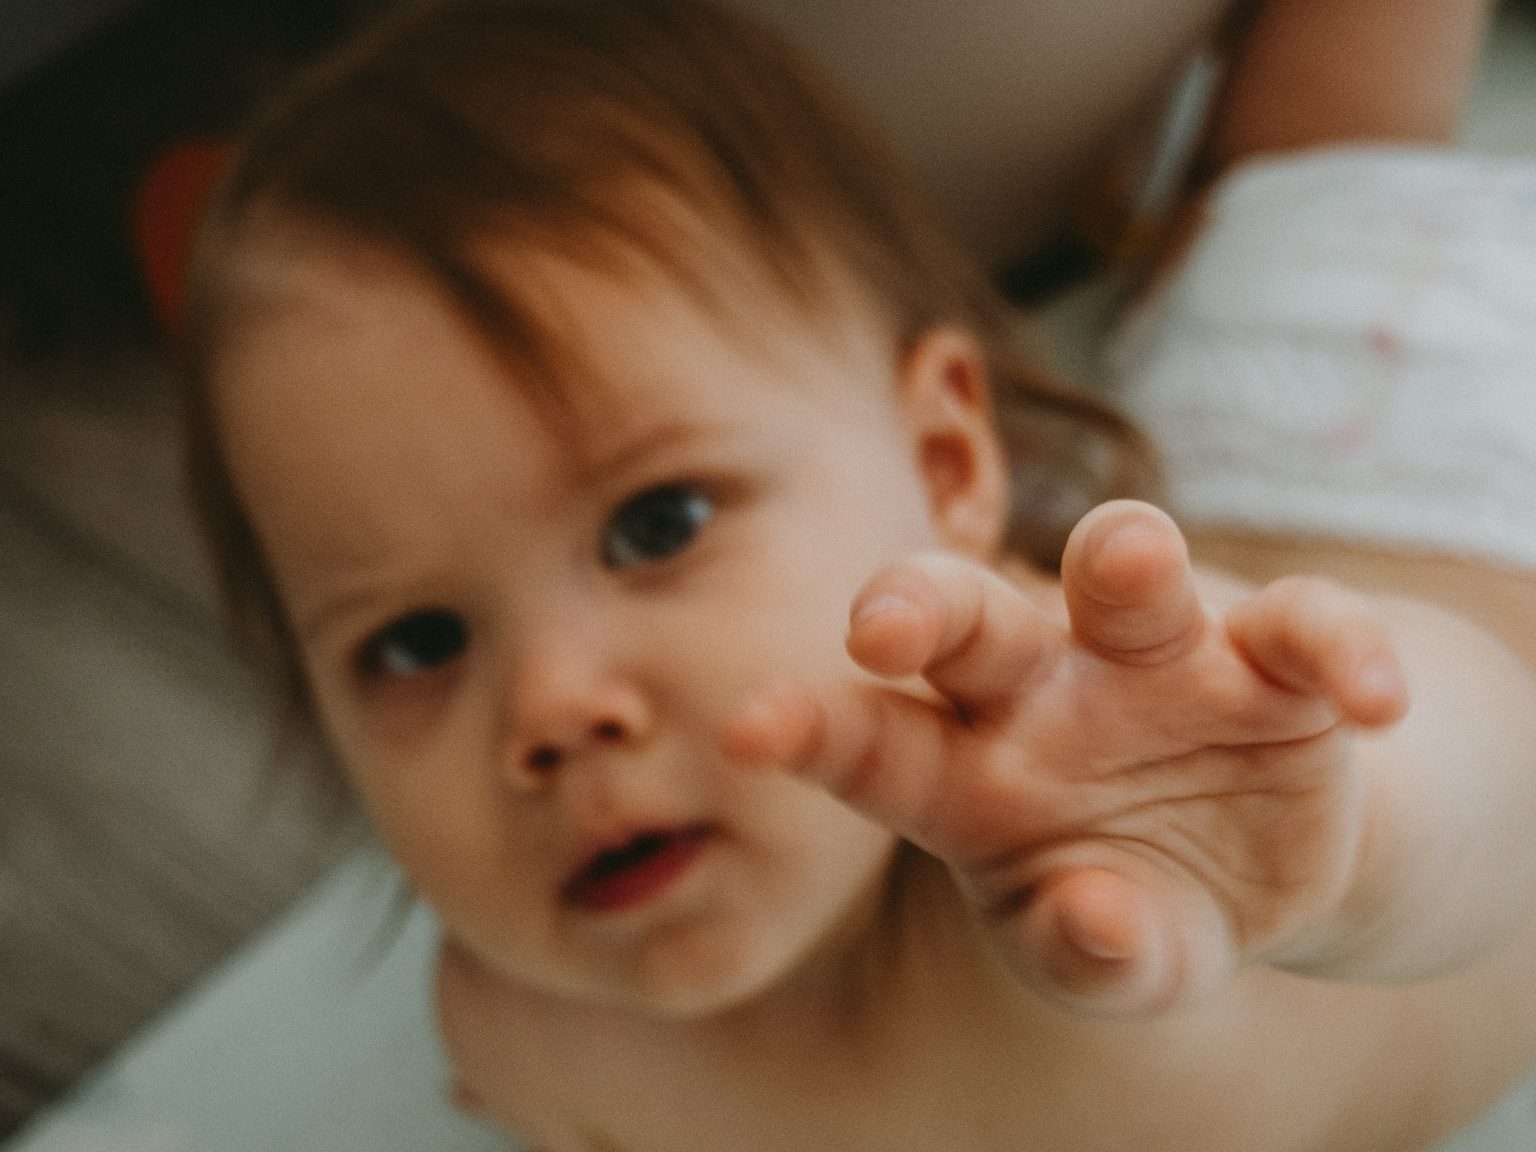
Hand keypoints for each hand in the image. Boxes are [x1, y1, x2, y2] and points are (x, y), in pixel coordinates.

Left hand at [724, 500, 1407, 1014]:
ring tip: (1132, 566)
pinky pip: (1305, 627)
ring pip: (1123, 576)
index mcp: (964, 769)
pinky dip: (1338, 647)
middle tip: (887, 625)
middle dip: (927, 605)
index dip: (813, 727)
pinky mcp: (1273, 659)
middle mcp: (1042, 688)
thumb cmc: (1129, 905)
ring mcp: (1156, 658)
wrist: (1256, 868)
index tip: (748, 727)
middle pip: (967, 619)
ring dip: (1125, 562)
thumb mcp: (1104, 957)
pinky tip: (1369, 699)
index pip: (874, 740)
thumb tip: (1093, 922)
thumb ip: (1087, 953)